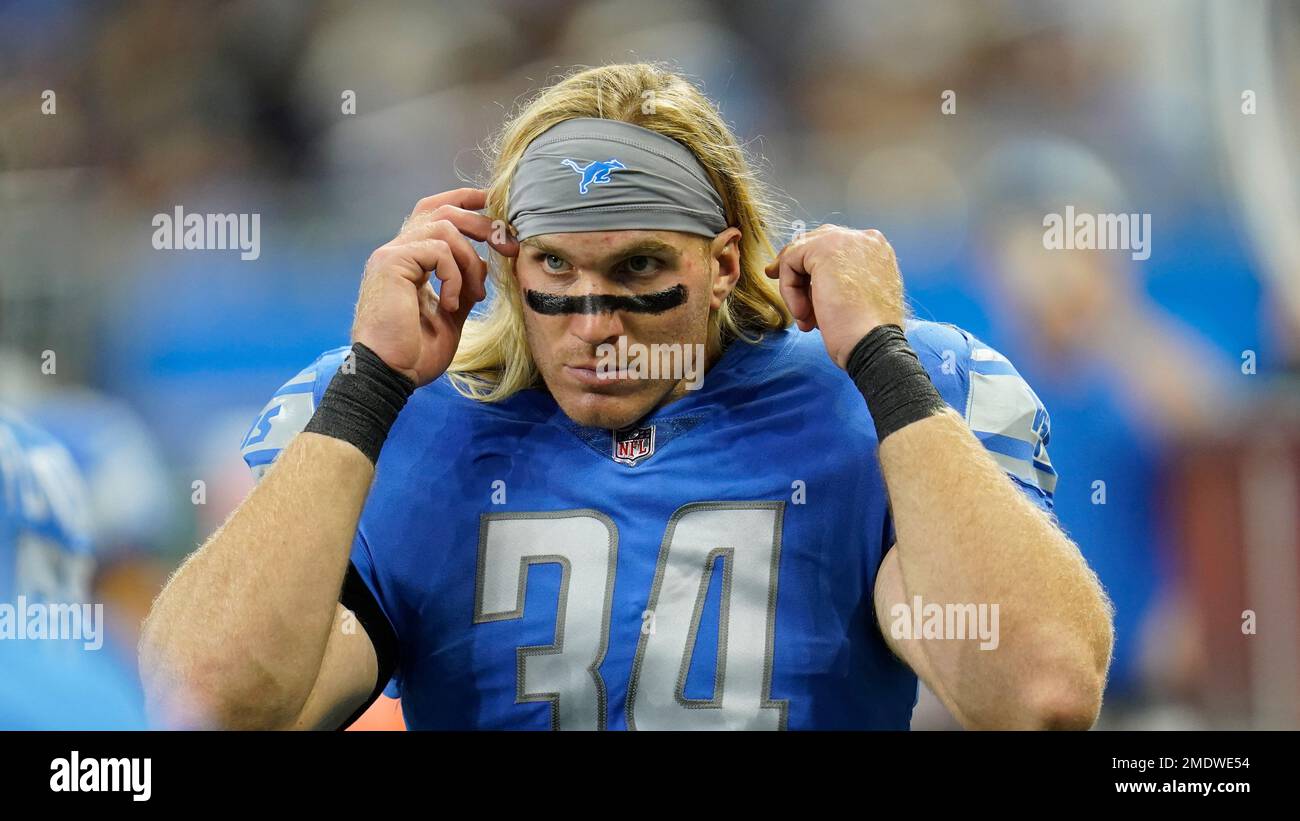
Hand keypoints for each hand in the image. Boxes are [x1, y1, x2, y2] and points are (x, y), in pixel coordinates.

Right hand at [351, 188, 518, 385]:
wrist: (390, 373)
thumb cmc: (415, 352)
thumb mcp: (451, 313)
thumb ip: (464, 284)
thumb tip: (484, 263)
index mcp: (409, 259)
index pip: (433, 212)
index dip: (463, 201)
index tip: (492, 204)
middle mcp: (397, 250)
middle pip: (443, 212)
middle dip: (482, 224)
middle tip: (508, 246)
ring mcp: (391, 254)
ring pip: (445, 227)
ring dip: (470, 260)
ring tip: (474, 295)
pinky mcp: (391, 262)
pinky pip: (438, 250)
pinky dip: (454, 275)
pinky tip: (451, 305)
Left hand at [765, 225, 904, 368]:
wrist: (874, 344)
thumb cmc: (867, 333)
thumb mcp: (857, 299)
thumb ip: (839, 280)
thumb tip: (809, 281)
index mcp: (877, 251)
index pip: (834, 246)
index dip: (810, 264)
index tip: (795, 283)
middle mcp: (865, 239)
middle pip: (815, 242)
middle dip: (794, 266)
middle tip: (775, 279)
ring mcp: (846, 240)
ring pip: (800, 254)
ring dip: (794, 289)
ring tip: (805, 319)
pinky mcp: (825, 249)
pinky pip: (790, 262)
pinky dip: (789, 290)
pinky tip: (803, 314)